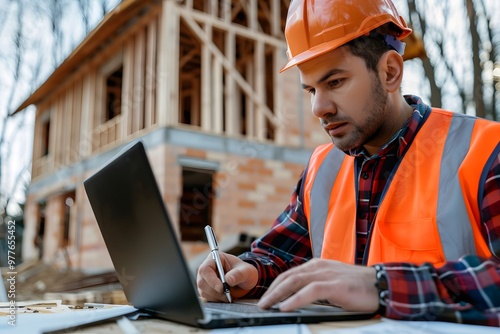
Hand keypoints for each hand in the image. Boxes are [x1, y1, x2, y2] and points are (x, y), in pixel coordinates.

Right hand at [197, 252, 257, 301]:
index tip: (221, 288)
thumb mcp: (247, 271)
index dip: (211, 280)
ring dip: (216, 296)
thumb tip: (228, 279)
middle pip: (202, 282)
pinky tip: (224, 297)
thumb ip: (238, 274)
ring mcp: (205, 279)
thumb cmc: (245, 272)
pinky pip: (206, 297)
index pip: (205, 269)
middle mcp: (207, 268)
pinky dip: (216, 300)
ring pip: (203, 291)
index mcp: (215, 258)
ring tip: (228, 295)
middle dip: (215, 291)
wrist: (245, 281)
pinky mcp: (205, 289)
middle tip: (227, 294)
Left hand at [258, 258, 378, 311]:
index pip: (291, 274)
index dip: (276, 285)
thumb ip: (317, 286)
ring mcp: (327, 274)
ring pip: (295, 282)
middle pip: (288, 277)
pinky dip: (295, 299)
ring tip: (267, 305)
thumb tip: (299, 298)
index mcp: (318, 265)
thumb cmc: (359, 286)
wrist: (382, 284)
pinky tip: (285, 307)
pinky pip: (309, 292)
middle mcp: (319, 266)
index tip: (266, 296)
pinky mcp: (335, 285)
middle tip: (261, 303)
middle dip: (272, 290)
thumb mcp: (333, 282)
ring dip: (277, 295)